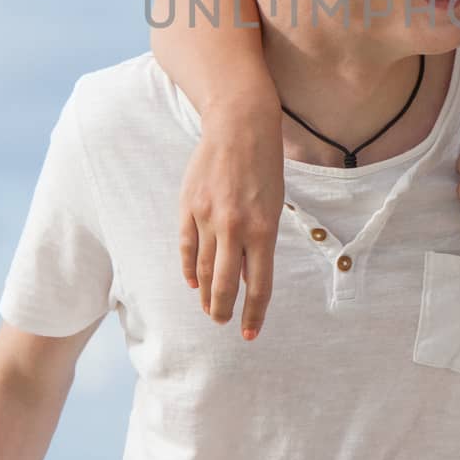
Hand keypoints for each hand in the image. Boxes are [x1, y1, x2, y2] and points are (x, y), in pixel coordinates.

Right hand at [178, 102, 284, 338]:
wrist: (240, 125)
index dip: (253, 314)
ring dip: (205, 294)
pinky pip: (185, 247)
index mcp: (263, 230)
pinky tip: (191, 282)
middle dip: (223, 311)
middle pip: (224, 285)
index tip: (250, 333)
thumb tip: (243, 277)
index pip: (258, 286)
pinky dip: (187, 268)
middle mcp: (234, 228)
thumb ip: (259, 242)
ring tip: (209, 308)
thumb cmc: (265, 166)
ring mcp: (208, 218)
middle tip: (223, 323)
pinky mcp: (188, 207)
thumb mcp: (273, 206)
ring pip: (201, 270)